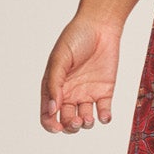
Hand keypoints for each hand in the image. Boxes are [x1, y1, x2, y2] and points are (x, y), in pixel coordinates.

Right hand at [40, 12, 121, 133]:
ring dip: (85, 124)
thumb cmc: (75, 38)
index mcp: (54, 87)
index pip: (48, 114)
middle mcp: (69, 94)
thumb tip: (52, 109)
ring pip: (85, 120)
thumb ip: (54, 84)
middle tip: (77, 120)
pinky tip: (103, 116)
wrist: (100, 26)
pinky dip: (104, 118)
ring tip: (88, 118)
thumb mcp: (59, 59)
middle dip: (70, 126)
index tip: (57, 127)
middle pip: (67, 121)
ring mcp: (87, 94)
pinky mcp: (105, 92)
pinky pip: (104, 111)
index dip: (51, 125)